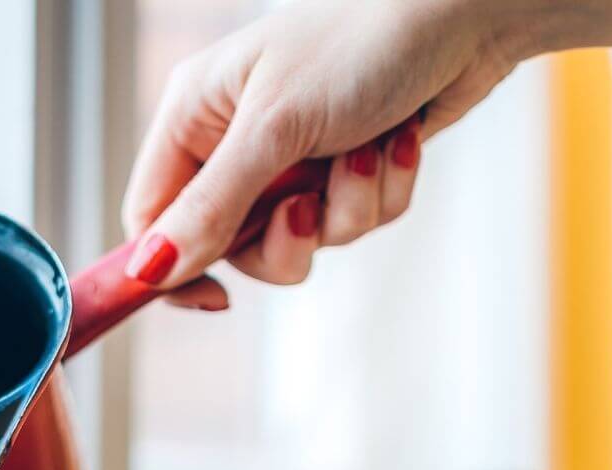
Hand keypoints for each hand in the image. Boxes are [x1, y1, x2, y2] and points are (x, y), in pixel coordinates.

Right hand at [121, 0, 535, 309]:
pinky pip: (353, 220)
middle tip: (312, 208)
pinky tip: (399, 139)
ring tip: (368, 151)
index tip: (215, 299)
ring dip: (347, 209)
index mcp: (196, 114)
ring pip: (304, 239)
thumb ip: (212, 205)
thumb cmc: (359, 45)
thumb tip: (150, 270)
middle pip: (232, 244)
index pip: (153, 216)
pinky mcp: (347, 166)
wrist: (461, 15)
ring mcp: (295, 155)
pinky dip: (382, 191)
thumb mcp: (274, 128)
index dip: (174, 265)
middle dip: (288, 238)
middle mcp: (238, 137)